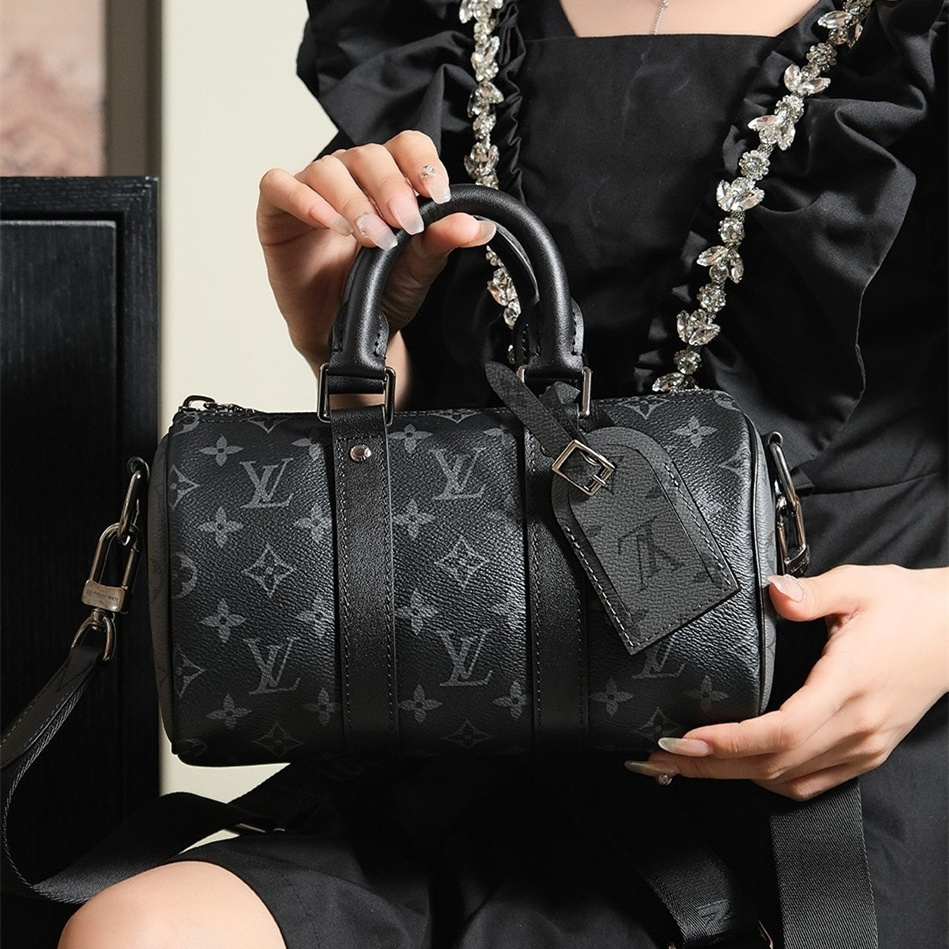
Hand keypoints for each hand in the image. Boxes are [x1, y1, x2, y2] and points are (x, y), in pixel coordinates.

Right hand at [257, 130, 495, 377]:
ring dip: (352, 200)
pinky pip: (278, 186)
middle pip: (369, 155)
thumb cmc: (378, 296)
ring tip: (370, 237)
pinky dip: (302, 198)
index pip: (406, 147)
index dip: (421, 162)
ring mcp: (312, 192)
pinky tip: (327, 222)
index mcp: (389, 183)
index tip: (437, 193)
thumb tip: (476, 225)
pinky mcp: (277, 213)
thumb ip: (440, 243)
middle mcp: (351, 179)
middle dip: (390, 187)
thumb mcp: (417, 271)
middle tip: (404, 223)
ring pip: (328, 168)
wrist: (344, 335)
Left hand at [625, 565, 948, 800]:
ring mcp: (864, 745)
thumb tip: (774, 591)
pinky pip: (813, 782)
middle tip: (657, 759)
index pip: (780, 731)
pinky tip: (741, 768)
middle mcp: (856, 726)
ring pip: (790, 780)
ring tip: (684, 765)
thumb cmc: (906, 606)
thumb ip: (812, 592)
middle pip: (773, 764)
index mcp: (848, 686)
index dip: (729, 742)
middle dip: (710, 766)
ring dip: (732, 777)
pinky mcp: (868, 751)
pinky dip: (771, 781)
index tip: (684, 740)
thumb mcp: (859, 585)